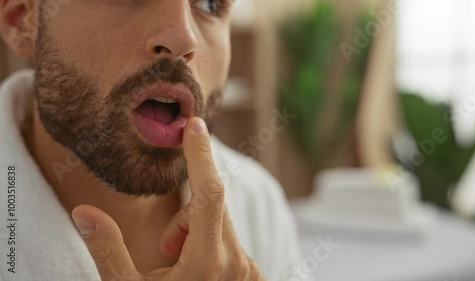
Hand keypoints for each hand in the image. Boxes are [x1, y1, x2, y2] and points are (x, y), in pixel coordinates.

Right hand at [71, 117, 264, 280]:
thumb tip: (84, 212)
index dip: (200, 156)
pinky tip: (201, 276)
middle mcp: (236, 263)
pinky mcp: (255, 275)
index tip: (195, 125)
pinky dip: (213, 246)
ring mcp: (250, 271)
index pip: (209, 194)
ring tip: (182, 269)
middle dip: (185, 217)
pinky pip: (231, 242)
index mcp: (206, 264)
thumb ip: (108, 251)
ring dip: (198, 234)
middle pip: (211, 208)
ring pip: (221, 225)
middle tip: (167, 251)